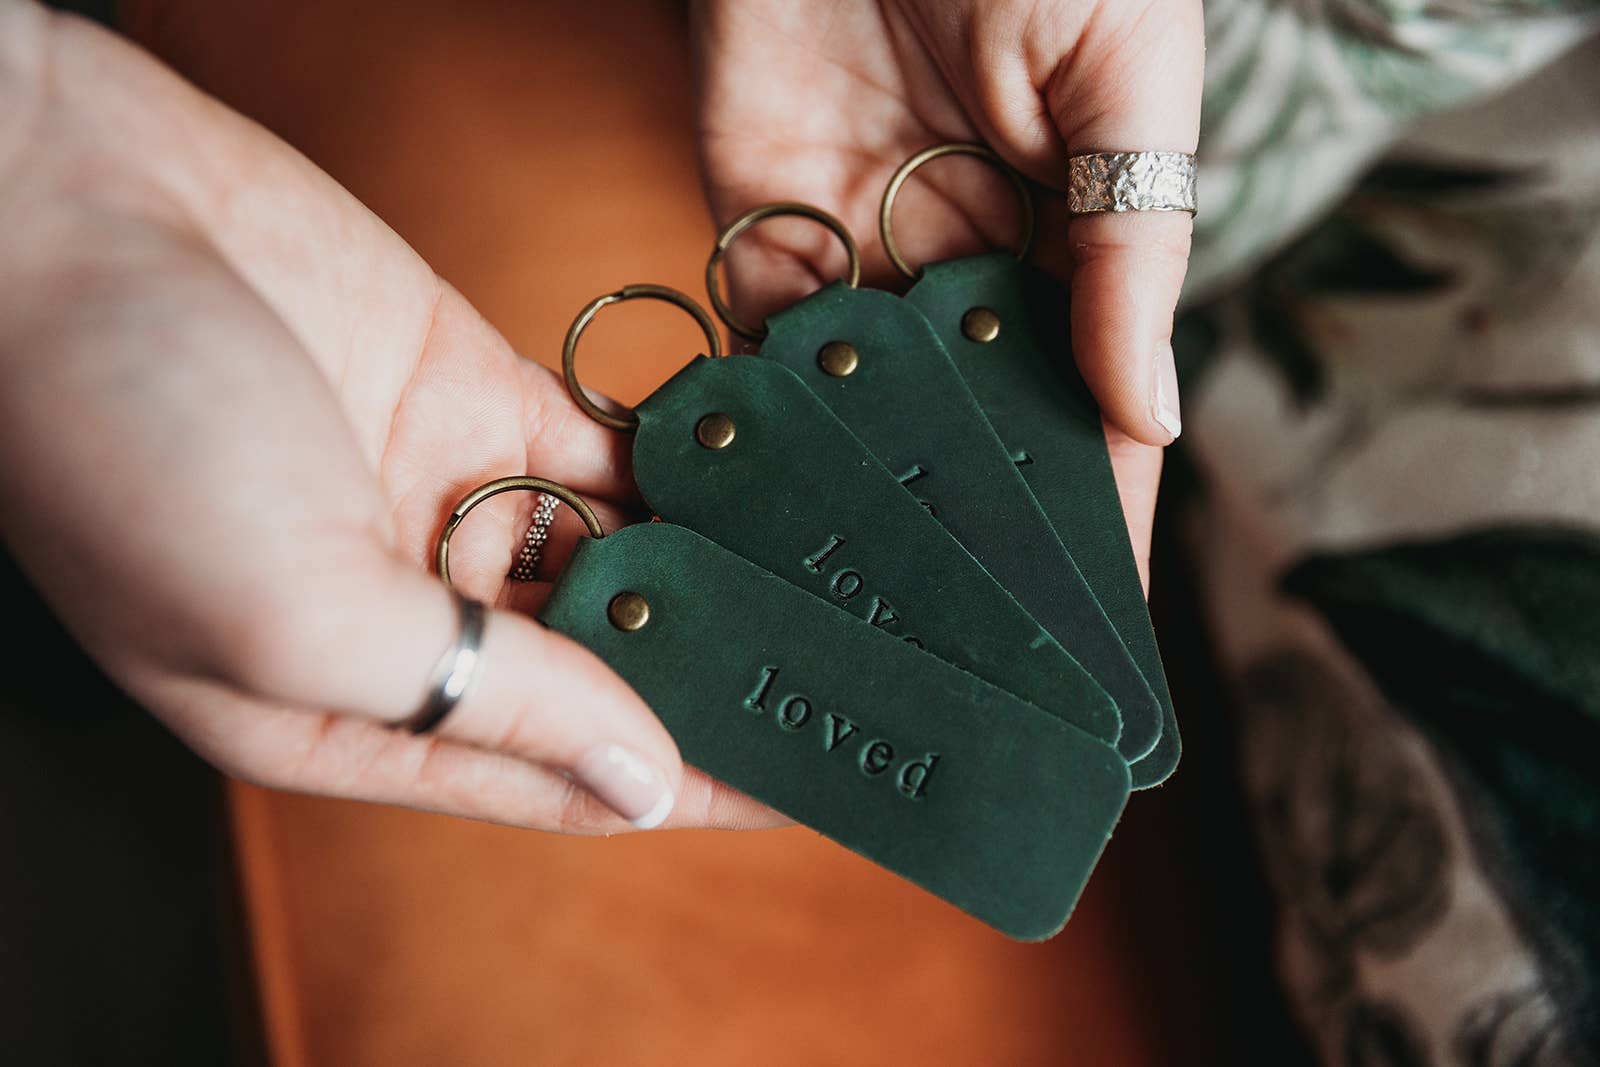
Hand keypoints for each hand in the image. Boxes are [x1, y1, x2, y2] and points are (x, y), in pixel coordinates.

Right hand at [0, 4, 779, 832]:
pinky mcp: (472, 393)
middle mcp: (404, 616)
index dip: (683, 789)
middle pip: (599, 673)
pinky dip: (680, 464)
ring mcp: (443, 497)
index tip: (810, 786)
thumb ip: (478, 701)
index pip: (550, 777)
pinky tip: (772, 479)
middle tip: (858, 676)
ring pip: (614, 559)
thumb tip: (636, 779)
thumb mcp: (295, 611)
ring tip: (845, 583)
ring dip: (714, 570)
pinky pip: (603, 447)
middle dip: (714, 678)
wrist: (58, 206)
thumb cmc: (121, 434)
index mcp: (341, 713)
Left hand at [693, 0, 1202, 586]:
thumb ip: (1129, 247)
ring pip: (870, 398)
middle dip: (978, 524)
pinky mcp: (762, 212)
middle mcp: (969, 250)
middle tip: (974, 645)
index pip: (1091, 391)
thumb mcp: (1124, 78)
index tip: (1097, 613)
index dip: (1095, 502)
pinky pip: (764, 335)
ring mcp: (864, 238)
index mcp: (1074, 222)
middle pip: (976, 419)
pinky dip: (766, 413)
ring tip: (874, 608)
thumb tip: (1153, 414)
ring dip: (869, 490)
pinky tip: (775, 502)